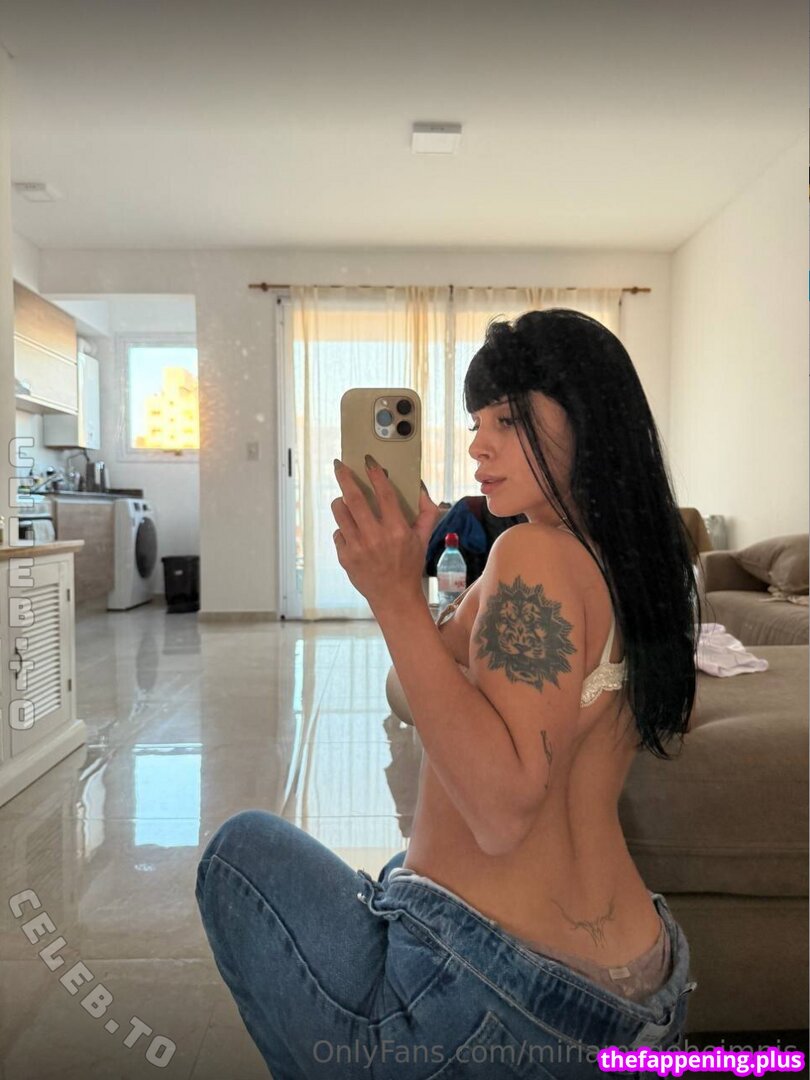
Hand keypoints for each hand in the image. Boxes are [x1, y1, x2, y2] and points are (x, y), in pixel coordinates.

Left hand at [331, 455, 442, 609]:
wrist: (394, 597)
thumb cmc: (410, 565)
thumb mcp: (423, 539)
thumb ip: (427, 512)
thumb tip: (421, 488)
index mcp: (397, 530)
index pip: (384, 494)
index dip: (376, 474)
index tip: (369, 461)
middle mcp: (376, 537)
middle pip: (354, 498)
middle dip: (345, 478)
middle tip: (339, 465)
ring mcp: (358, 547)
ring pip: (340, 512)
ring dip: (340, 501)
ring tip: (343, 498)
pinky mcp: (345, 557)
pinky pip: (338, 532)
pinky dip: (344, 528)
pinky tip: (352, 531)